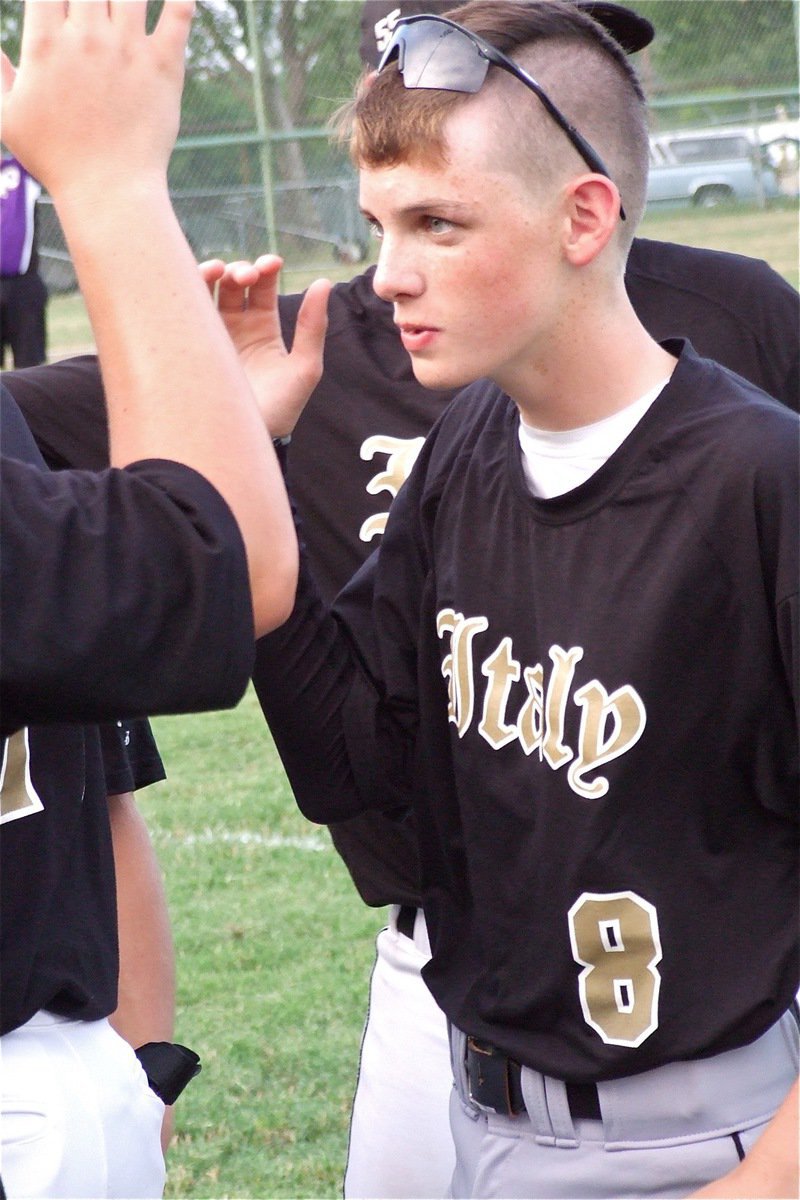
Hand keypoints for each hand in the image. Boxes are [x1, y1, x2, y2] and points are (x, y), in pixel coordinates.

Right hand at [0, 0, 192, 199]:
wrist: (108, 192)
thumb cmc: (55, 161)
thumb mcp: (7, 118)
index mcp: (45, 43)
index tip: (60, 5)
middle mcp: (87, 37)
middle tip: (94, 9)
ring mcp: (128, 49)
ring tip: (123, 3)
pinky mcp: (164, 66)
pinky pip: (177, 14)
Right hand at [199, 255, 330, 436]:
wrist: (245, 438)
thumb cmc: (280, 409)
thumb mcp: (304, 368)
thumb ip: (313, 326)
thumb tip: (324, 282)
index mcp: (264, 329)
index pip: (263, 287)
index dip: (266, 268)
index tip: (271, 263)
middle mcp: (235, 328)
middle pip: (233, 283)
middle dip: (240, 269)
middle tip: (245, 276)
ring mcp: (210, 334)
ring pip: (206, 291)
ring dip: (212, 272)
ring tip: (218, 271)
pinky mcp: (189, 343)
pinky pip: (184, 310)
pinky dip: (188, 289)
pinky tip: (195, 280)